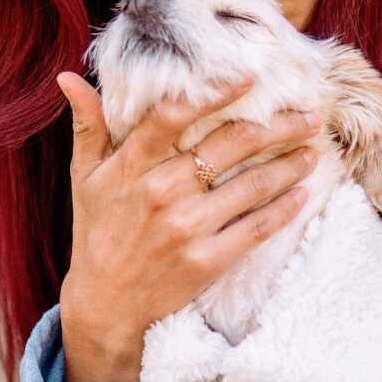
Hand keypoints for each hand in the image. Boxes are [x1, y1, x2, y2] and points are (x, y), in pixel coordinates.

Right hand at [56, 69, 319, 381]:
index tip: (251, 76)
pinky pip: (257, 227)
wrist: (105, 305)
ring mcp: (188, 227)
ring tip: (313, 148)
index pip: (174, 115)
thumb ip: (86, 126)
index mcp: (133, 165)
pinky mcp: (207, 260)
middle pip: (231, 144)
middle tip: (308, 115)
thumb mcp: (83, 177)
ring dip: (290, 163)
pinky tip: (302, 192)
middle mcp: (163, 191)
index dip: (214, 93)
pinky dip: (284, 207)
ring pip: (253, 184)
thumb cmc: (96, 232)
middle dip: (277, 126)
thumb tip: (68, 77)